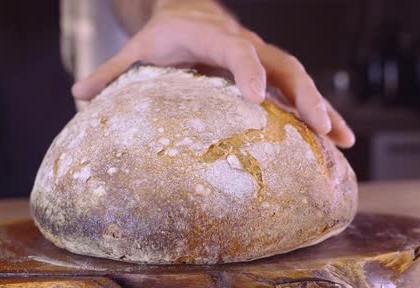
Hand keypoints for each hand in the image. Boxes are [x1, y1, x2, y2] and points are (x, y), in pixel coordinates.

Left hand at [72, 0, 354, 147]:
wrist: (190, 11)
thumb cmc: (163, 34)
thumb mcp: (136, 49)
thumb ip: (110, 72)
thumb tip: (77, 98)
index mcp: (212, 37)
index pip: (235, 50)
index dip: (247, 70)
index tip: (255, 98)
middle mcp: (245, 45)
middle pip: (282, 64)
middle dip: (304, 94)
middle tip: (319, 126)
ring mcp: (263, 57)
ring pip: (300, 78)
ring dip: (323, 107)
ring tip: (342, 141)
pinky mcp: (271, 71)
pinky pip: (300, 90)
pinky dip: (320, 111)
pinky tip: (336, 138)